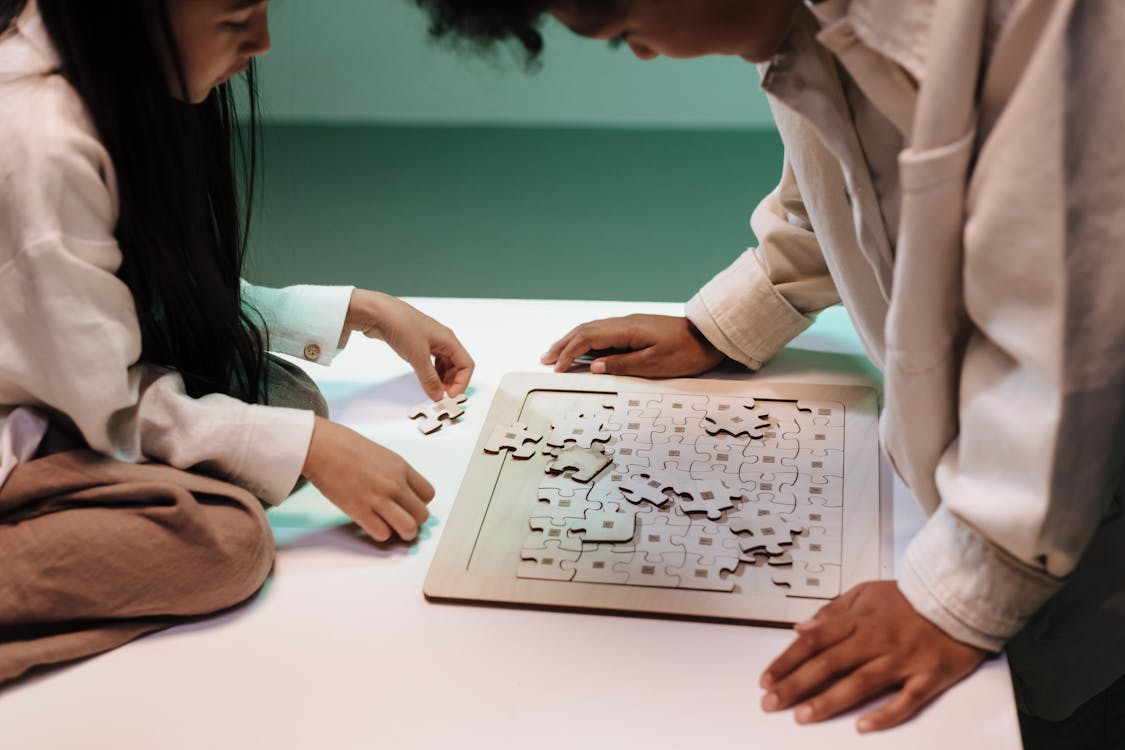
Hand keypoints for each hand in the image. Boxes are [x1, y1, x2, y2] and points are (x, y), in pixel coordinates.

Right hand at [302, 417, 433, 541]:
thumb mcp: (382, 455)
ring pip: (408, 529)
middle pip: (422, 515)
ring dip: (403, 533)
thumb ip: (395, 473)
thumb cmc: (347, 447)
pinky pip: (383, 534)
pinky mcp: (360, 511)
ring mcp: (379, 499)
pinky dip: (380, 533)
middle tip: (403, 520)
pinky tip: (373, 524)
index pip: (428, 494)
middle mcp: (395, 484)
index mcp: (401, 467)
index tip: (410, 505)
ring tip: (394, 529)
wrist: (323, 447)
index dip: (420, 502)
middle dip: (414, 521)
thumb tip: (403, 493)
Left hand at [343, 290, 473, 398]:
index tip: (450, 396)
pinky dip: (430, 372)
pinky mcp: (417, 343)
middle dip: (452, 382)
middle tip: (441, 395)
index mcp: (448, 340)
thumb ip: (429, 378)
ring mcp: (429, 341)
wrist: (377, 312)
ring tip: (432, 389)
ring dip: (441, 378)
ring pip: (444, 364)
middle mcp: (442, 340)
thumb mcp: (418, 356)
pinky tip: (424, 379)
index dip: (461, 382)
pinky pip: (430, 361)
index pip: (466, 364)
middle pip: (456, 365)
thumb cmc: (401, 324)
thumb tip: (438, 394)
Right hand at [541, 314, 724, 376]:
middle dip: (563, 344)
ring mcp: (630, 324)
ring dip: (573, 341)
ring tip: (557, 353)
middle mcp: (625, 323)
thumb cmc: (686, 352)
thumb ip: (622, 365)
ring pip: (593, 329)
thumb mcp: (654, 364)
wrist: (710, 338)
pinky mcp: (636, 328)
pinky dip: (588, 340)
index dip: (569, 353)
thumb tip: (594, 366)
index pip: (588, 339)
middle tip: (545, 358)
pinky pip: (604, 332)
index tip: (556, 367)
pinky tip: (585, 349)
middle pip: (585, 330)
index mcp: (627, 330)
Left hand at [760, 581, 986, 731]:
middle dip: (796, 685)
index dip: (787, 661)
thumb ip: (832, 611)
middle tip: (771, 703)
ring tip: (803, 716)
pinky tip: (862, 727)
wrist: (960, 596)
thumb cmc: (911, 598)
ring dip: (829, 701)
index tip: (766, 679)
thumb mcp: (865, 593)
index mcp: (858, 620)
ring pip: (860, 683)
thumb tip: (801, 627)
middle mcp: (875, 640)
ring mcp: (902, 660)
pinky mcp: (929, 676)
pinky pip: (905, 700)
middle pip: (828, 664)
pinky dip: (884, 715)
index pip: (813, 642)